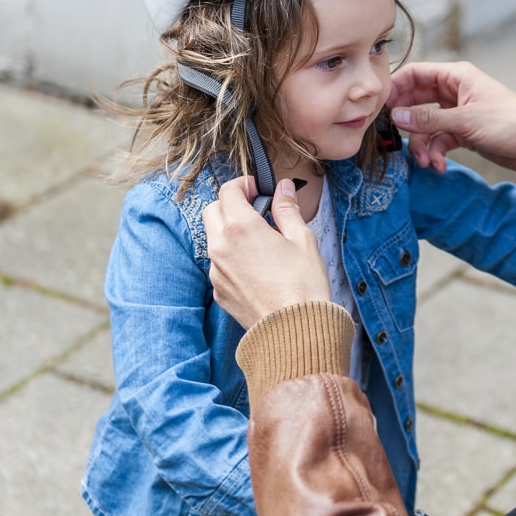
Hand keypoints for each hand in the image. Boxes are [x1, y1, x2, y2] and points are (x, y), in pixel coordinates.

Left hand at [203, 177, 330, 328]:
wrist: (294, 331)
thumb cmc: (303, 286)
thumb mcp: (302, 240)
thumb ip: (287, 210)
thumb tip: (283, 189)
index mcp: (241, 227)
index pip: (228, 191)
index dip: (243, 185)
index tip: (258, 189)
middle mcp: (221, 247)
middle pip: (212, 210)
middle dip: (230, 204)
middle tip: (255, 209)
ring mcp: (216, 271)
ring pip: (213, 238)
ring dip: (229, 231)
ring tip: (258, 240)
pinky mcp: (219, 291)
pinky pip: (218, 264)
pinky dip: (231, 257)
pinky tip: (255, 266)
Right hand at [387, 61, 515, 176]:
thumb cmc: (512, 123)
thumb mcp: (466, 121)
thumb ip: (429, 119)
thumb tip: (397, 116)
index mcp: (457, 76)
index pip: (415, 74)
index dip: (395, 88)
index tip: (380, 107)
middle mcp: (455, 91)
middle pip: (416, 101)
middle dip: (407, 122)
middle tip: (395, 138)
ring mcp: (458, 112)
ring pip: (426, 125)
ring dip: (422, 145)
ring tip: (426, 162)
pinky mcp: (463, 132)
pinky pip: (439, 140)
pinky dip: (437, 153)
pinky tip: (439, 166)